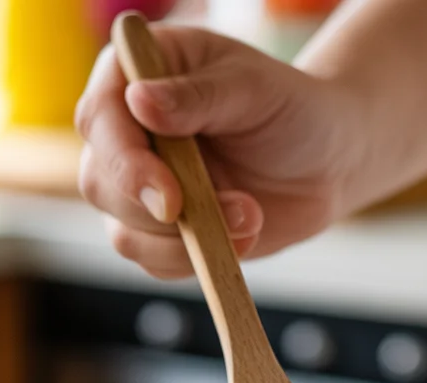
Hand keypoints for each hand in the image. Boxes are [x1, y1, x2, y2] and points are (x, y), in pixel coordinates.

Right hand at [75, 25, 363, 277]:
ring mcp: (140, 187)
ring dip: (188, 243)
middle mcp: (126, 132)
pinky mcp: (163, 232)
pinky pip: (157, 263)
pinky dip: (199, 261)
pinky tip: (244, 235)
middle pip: (101, 185)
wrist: (327, 161)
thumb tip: (140, 103)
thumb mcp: (253, 89)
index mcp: (135, 75)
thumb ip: (197, 97)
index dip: (125, 164)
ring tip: (251, 218)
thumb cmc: (291, 109)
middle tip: (235, 210)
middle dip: (160, 213)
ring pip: (126, 234)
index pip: (99, 120)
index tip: (170, 198)